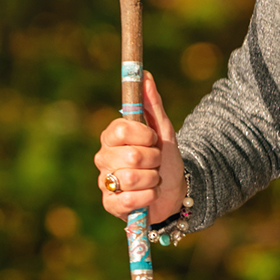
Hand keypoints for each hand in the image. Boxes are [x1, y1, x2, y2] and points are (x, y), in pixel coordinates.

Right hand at [93, 72, 185, 221]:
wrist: (175, 190)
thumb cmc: (166, 158)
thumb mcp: (163, 129)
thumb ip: (152, 103)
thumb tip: (146, 75)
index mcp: (113, 136)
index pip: (122, 130)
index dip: (144, 135)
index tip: (153, 139)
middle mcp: (104, 157)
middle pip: (131, 156)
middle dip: (153, 160)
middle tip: (155, 162)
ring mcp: (105, 181)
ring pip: (131, 178)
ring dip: (152, 179)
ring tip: (153, 179)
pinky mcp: (110, 204)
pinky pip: (128, 200)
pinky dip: (147, 197)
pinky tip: (148, 195)